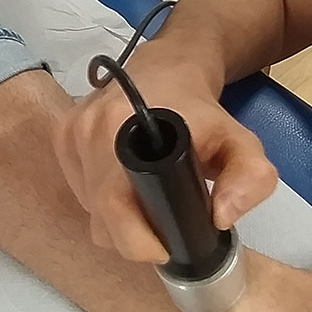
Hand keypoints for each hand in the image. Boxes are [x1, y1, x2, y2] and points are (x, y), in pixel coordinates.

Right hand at [54, 40, 278, 261]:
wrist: (170, 66)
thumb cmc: (202, 110)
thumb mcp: (241, 142)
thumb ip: (250, 178)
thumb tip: (221, 217)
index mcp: (122, 129)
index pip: (114, 210)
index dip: (140, 239)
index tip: (166, 245)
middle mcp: (87, 130)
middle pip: (99, 217)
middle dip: (133, 235)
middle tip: (164, 226)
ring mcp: (70, 132)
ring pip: (88, 208)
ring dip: (116, 219)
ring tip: (148, 202)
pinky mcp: (62, 135)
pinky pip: (79, 190)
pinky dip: (102, 200)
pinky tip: (128, 185)